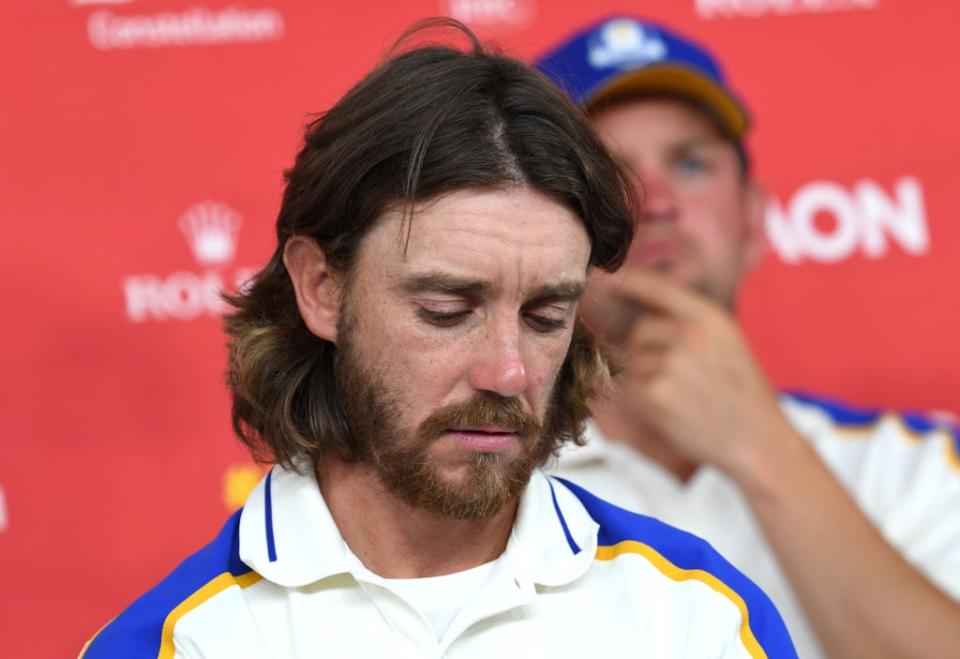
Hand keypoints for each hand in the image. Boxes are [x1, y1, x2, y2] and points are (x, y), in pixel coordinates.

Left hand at [610, 268, 801, 480]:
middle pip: (641, 330)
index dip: (630, 281)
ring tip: (680, 395)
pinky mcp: (654, 392)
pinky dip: (642, 399)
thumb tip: (645, 310)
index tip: (610, 279)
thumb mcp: (729, 343)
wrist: (757, 441)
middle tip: (674, 376)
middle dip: (648, 350)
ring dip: (646, 376)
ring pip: (634, 360)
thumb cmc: (743, 395)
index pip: (658, 287)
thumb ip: (693, 322)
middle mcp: (689, 334)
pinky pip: (630, 387)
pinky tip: (671, 409)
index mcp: (710, 318)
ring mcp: (670, 363)